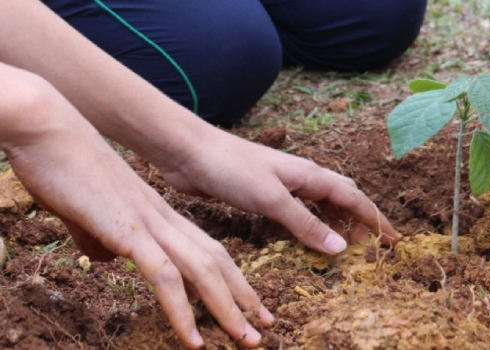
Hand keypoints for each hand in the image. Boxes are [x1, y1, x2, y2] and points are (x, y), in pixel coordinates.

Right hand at [0, 69, 271, 348]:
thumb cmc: (61, 167)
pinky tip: (192, 340)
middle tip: (265, 329)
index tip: (251, 305)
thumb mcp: (88, 211)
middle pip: (217, 262)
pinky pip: (165, 279)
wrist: (46, 129)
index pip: (208, 249)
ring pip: (203, 272)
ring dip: (227, 310)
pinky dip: (182, 312)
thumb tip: (107, 257)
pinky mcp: (129, 232)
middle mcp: (164, 219)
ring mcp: (149, 225)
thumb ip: (102, 236)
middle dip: (244, 298)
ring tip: (246, 340)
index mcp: (159, 214)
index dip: (232, 278)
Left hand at [156, 130, 396, 253]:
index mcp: (310, 174)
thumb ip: (306, 224)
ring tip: (344, 246)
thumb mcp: (273, 200)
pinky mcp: (262, 194)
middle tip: (370, 246)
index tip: (392, 240)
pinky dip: (311, 224)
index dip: (374, 219)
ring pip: (320, 204)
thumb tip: (341, 248)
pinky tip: (306, 237)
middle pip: (342, 198)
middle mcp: (300, 178)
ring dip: (336, 223)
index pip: (354, 198)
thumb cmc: (231, 168)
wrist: (188, 152)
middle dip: (359, 220)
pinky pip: (298, 211)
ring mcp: (281, 185)